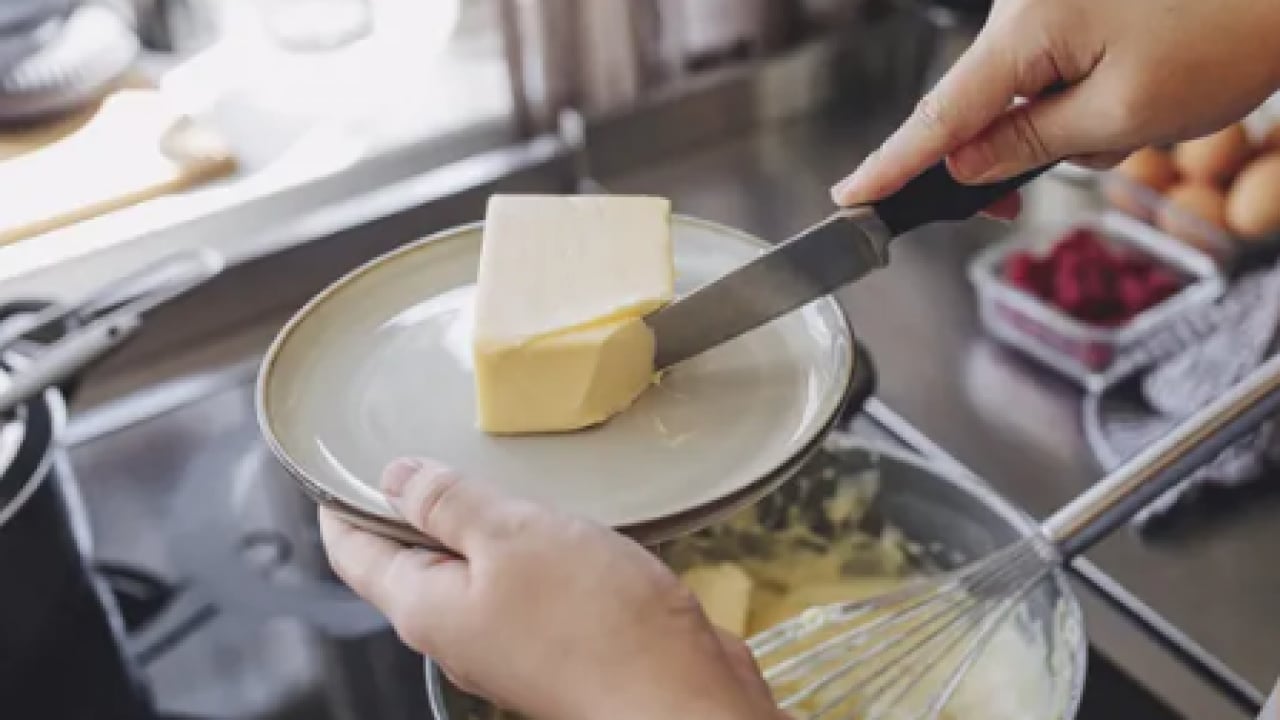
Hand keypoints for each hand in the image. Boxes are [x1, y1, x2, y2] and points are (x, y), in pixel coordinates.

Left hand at [319, 458, 782, 719]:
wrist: (677, 697)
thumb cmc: (594, 624)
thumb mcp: (511, 536)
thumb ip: (449, 503)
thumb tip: (396, 478)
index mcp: (427, 608)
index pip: (356, 554)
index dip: (342, 504)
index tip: (340, 462)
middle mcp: (460, 630)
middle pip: (411, 563)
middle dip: (412, 508)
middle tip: (422, 449)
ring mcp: (509, 639)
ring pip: (473, 571)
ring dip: (478, 524)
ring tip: (491, 472)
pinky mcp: (558, 640)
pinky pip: (525, 584)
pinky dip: (526, 547)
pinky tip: (554, 519)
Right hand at [832, 0, 1279, 211]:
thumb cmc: (1226, 31)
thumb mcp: (1124, 114)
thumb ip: (1031, 144)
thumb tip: (964, 164)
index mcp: (1026, 29)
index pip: (940, 115)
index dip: (893, 165)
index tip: (850, 196)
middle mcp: (1023, 8)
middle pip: (976, 108)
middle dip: (1004, 158)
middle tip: (1014, 205)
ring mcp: (1047, 5)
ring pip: (1020, 98)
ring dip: (1059, 129)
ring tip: (1132, 120)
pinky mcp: (1072, 7)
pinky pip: (1048, 72)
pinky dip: (1076, 101)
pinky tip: (1130, 98)